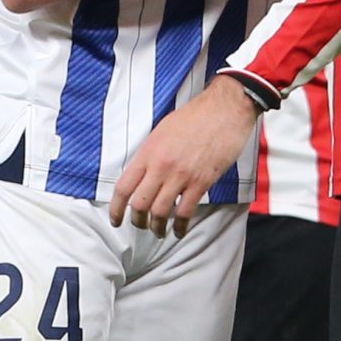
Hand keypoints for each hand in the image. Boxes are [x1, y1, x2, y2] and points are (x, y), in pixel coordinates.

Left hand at [110, 76, 258, 235]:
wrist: (224, 109)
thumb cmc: (195, 116)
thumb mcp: (162, 131)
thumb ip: (150, 154)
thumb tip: (143, 174)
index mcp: (148, 152)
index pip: (124, 187)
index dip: (116, 208)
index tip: (116, 219)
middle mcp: (161, 166)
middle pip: (139, 204)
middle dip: (137, 221)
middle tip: (141, 226)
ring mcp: (181, 175)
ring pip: (160, 212)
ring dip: (157, 227)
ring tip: (159, 231)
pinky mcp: (201, 181)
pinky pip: (185, 211)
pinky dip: (180, 225)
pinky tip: (179, 230)